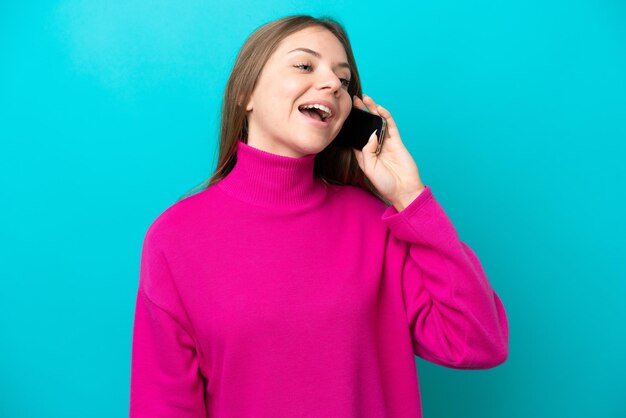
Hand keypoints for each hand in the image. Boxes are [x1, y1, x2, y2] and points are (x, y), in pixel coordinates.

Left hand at [352, 94, 425, 210]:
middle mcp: (374, 147)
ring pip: (378, 122)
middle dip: (361, 113)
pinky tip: (380, 108)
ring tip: (365, 98)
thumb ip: (367, 151)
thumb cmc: (385, 183)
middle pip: (366, 126)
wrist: (404, 190)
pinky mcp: (397, 142)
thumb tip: (371, 134)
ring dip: (372, 110)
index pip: (355, 136)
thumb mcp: (369, 169)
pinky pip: (390, 126)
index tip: (344, 114)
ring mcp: (386, 143)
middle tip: (353, 101)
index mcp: (364, 154)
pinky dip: (386, 116)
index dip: (351, 126)